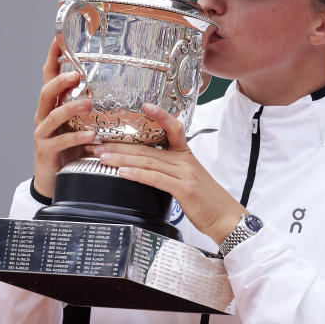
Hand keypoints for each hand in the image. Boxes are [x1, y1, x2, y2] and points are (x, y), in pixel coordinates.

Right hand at [33, 38, 96, 198]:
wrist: (53, 180)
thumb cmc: (71, 151)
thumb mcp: (82, 126)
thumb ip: (93, 112)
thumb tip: (121, 94)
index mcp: (52, 106)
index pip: (49, 77)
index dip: (52, 59)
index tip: (57, 40)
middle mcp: (44, 116)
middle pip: (47, 92)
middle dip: (60, 81)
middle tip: (76, 73)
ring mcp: (43, 134)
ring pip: (52, 116)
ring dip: (70, 108)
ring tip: (88, 103)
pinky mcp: (46, 151)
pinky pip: (60, 141)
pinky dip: (76, 137)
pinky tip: (91, 136)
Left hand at [94, 103, 244, 245]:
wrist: (226, 218)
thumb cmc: (207, 201)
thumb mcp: (190, 179)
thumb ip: (171, 170)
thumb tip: (149, 168)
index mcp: (186, 155)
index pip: (174, 128)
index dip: (160, 115)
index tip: (144, 105)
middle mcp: (185, 161)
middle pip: (148, 148)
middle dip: (120, 145)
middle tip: (99, 144)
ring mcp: (185, 173)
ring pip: (148, 161)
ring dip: (122, 158)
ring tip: (103, 157)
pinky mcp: (183, 189)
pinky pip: (155, 178)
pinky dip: (136, 174)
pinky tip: (122, 171)